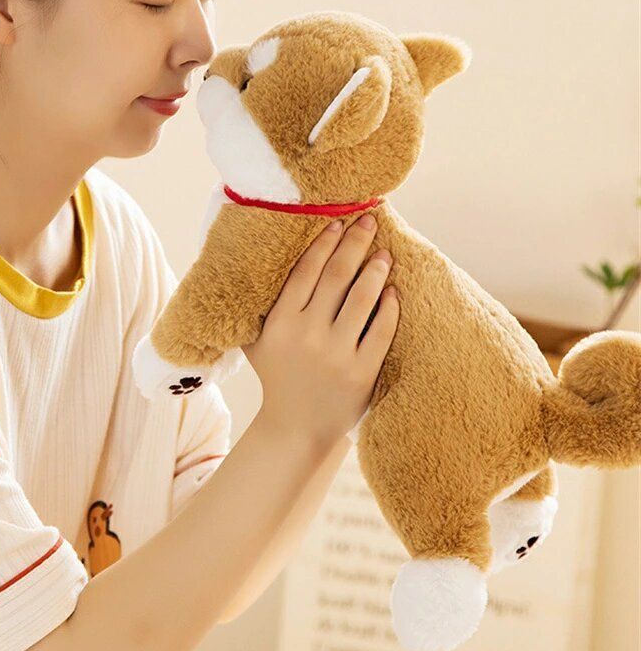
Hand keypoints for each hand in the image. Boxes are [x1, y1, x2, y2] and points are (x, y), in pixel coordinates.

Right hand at [241, 212, 399, 443]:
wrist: (296, 428)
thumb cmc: (278, 377)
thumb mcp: (257, 342)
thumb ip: (260, 307)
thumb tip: (262, 261)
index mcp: (279, 323)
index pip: (305, 271)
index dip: (323, 244)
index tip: (338, 223)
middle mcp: (306, 335)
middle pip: (336, 276)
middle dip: (355, 244)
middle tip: (369, 222)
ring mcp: (336, 354)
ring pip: (361, 299)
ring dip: (375, 270)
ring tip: (385, 254)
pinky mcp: (361, 373)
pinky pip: (381, 331)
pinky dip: (390, 308)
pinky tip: (394, 292)